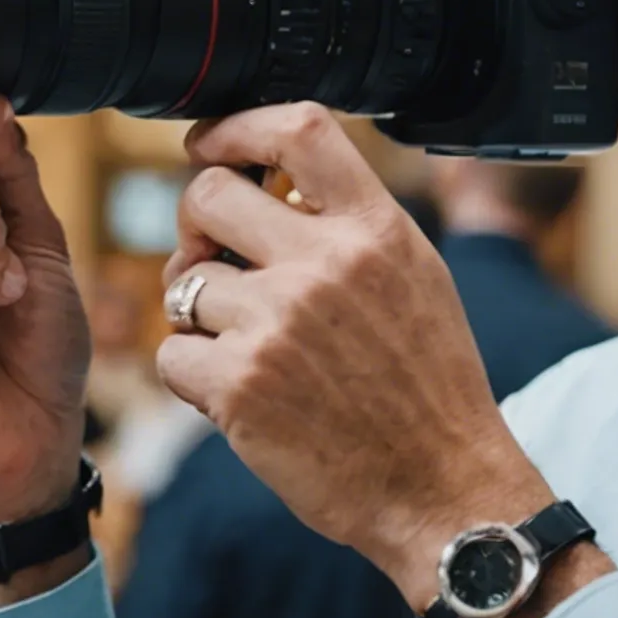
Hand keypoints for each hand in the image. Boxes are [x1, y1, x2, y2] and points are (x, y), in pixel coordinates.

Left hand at [156, 104, 555, 600]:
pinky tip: (240, 397)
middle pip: (208, 194)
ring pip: (182, 282)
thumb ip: (349, 226)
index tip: (209, 145)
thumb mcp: (415, 279)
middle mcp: (326, 264)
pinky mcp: (240, 383)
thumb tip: (267, 183)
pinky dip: (192, 376)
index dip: (234, 126)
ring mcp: (278, 322)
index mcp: (377, 230)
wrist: (445, 490)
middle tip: (212, 265)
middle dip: (195, 228)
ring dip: (199, 316)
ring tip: (247, 350)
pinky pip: (172, 352)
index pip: (298, 128)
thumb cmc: (427, 391)